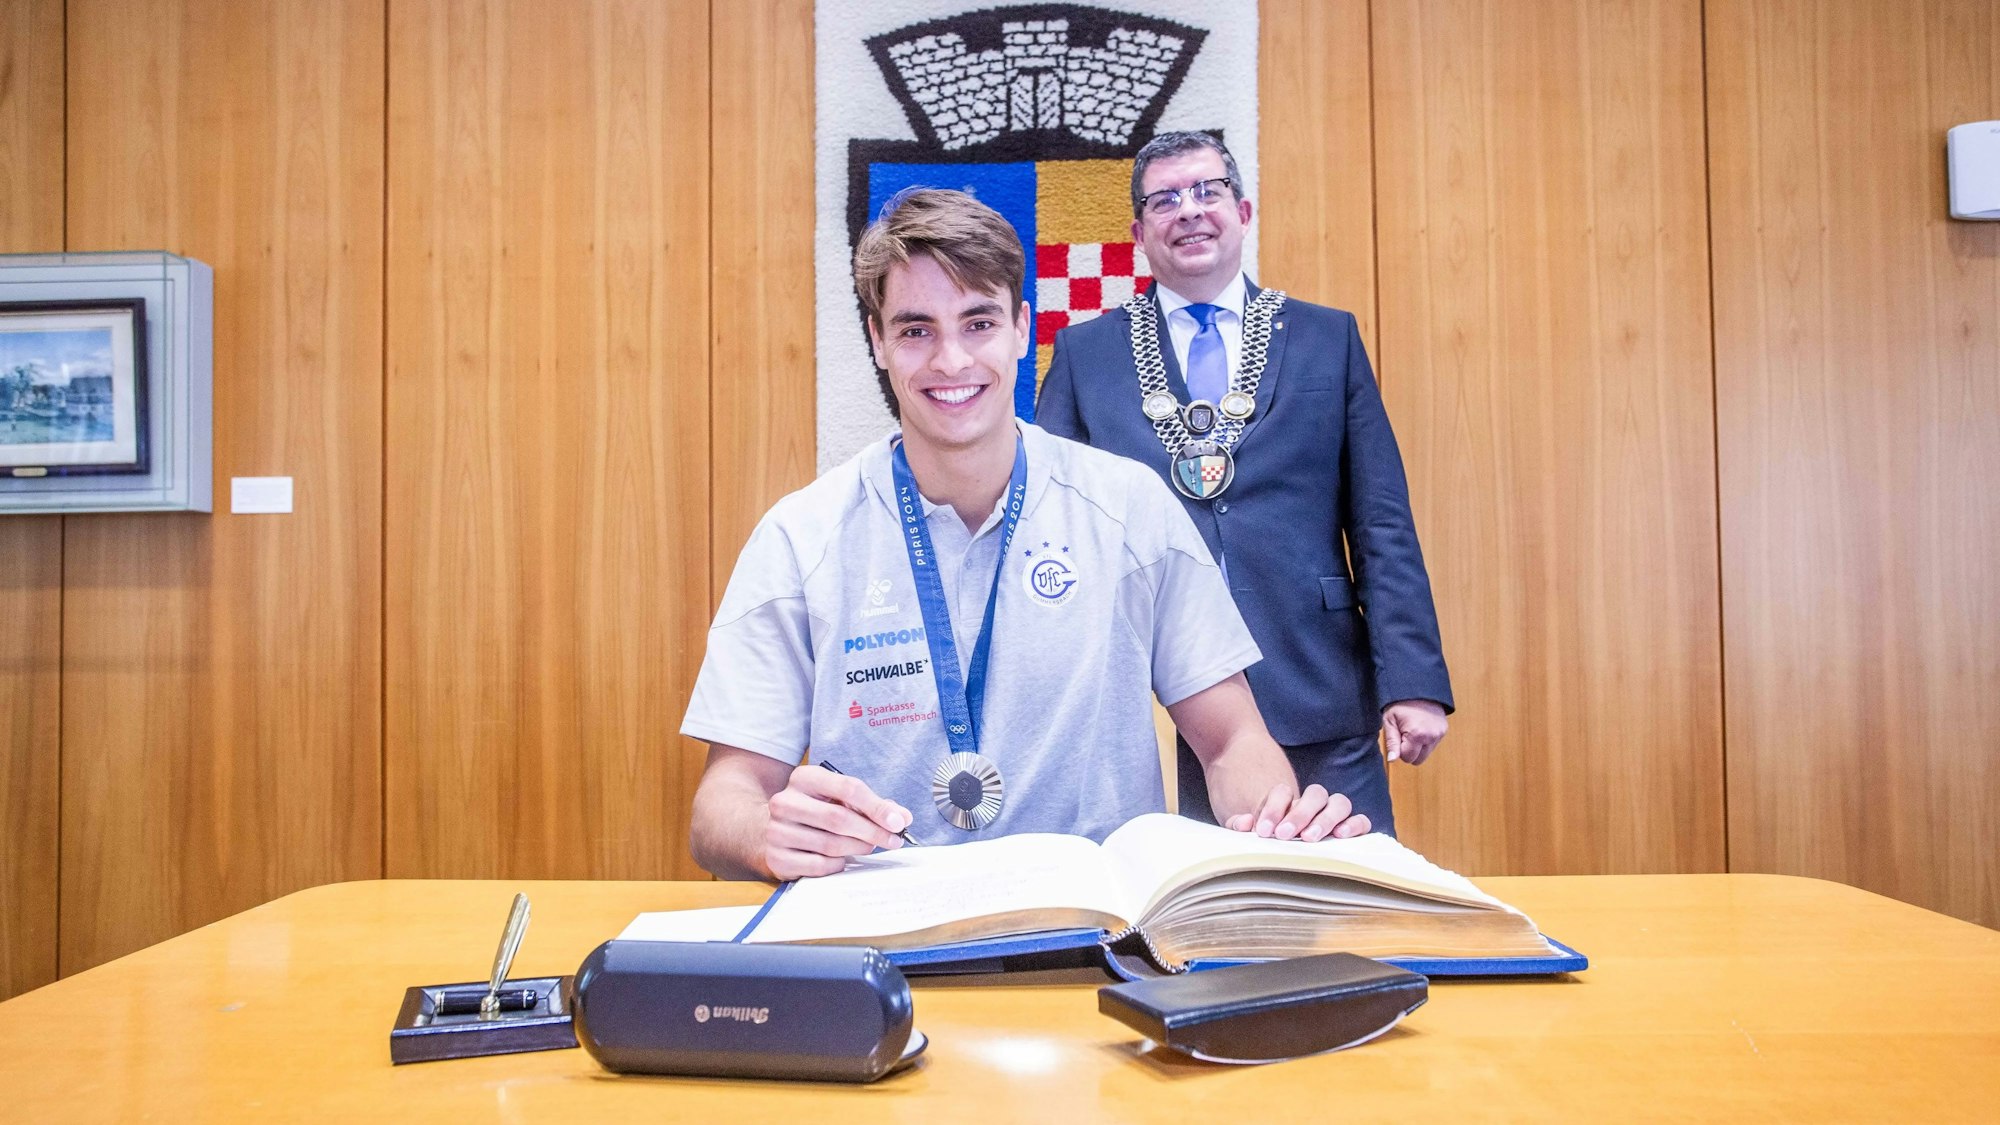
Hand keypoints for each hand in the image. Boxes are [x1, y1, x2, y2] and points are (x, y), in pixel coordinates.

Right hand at [762, 764, 913, 879]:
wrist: (769, 830)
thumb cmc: (815, 811)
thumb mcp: (839, 798)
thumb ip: (872, 805)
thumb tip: (901, 818)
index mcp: (804, 778)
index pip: (847, 788)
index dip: (877, 807)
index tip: (898, 822)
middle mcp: (785, 802)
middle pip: (839, 818)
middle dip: (872, 832)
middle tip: (892, 840)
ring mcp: (777, 831)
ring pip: (831, 844)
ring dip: (858, 848)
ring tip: (868, 846)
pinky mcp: (777, 858)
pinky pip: (819, 866)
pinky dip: (838, 864)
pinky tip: (843, 858)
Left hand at [1223, 783, 1371, 841]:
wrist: (1284, 847)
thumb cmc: (1265, 838)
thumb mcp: (1247, 830)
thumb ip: (1240, 824)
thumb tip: (1245, 822)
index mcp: (1287, 801)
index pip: (1284, 792)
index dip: (1274, 808)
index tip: (1263, 830)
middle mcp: (1313, 804)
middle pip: (1316, 794)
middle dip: (1300, 814)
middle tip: (1283, 835)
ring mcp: (1334, 815)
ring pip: (1339, 803)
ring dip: (1326, 819)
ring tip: (1309, 838)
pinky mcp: (1350, 830)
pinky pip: (1361, 821)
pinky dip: (1355, 824)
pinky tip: (1340, 835)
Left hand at [1382, 699, 1447, 764]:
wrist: (1417, 687)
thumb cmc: (1400, 703)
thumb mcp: (1390, 721)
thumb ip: (1391, 742)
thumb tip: (1392, 760)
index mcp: (1417, 734)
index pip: (1408, 758)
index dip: (1399, 749)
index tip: (1398, 735)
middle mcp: (1432, 736)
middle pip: (1418, 760)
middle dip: (1409, 751)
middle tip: (1404, 734)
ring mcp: (1440, 734)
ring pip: (1426, 753)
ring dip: (1418, 747)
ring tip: (1412, 730)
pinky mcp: (1444, 730)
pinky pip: (1432, 745)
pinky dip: (1425, 741)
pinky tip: (1420, 728)